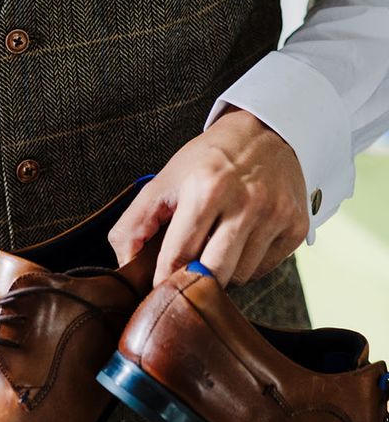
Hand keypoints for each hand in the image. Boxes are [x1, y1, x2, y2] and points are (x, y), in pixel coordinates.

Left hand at [109, 108, 308, 285]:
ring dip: (220, 273)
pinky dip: (246, 265)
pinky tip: (239, 242)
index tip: (155, 288)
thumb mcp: (163, 181)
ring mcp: (275, 216)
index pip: (178, 256)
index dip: (163, 279)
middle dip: (192, 282)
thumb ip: (134, 224)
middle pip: (212, 274)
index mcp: (206, 190)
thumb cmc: (207, 160)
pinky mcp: (296, 226)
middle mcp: (245, 203)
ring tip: (213, 248)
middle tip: (182, 276)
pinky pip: (263, 270)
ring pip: (239, 277)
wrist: (265, 132)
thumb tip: (125, 267)